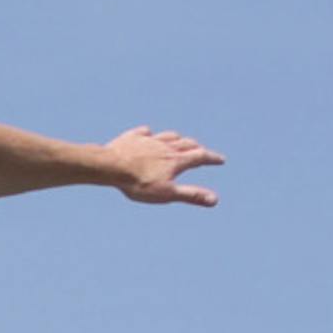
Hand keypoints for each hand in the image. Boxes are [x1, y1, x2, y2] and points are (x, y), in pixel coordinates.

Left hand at [104, 125, 222, 206]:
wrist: (111, 166)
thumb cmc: (139, 183)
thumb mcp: (167, 194)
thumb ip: (191, 195)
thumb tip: (215, 200)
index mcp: (176, 160)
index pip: (200, 157)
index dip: (212, 159)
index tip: (221, 160)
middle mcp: (165, 146)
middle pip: (186, 144)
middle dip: (196, 148)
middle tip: (201, 151)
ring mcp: (149, 140)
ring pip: (168, 136)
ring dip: (177, 139)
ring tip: (179, 140)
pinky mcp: (132, 138)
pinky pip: (144, 132)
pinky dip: (149, 134)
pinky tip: (148, 134)